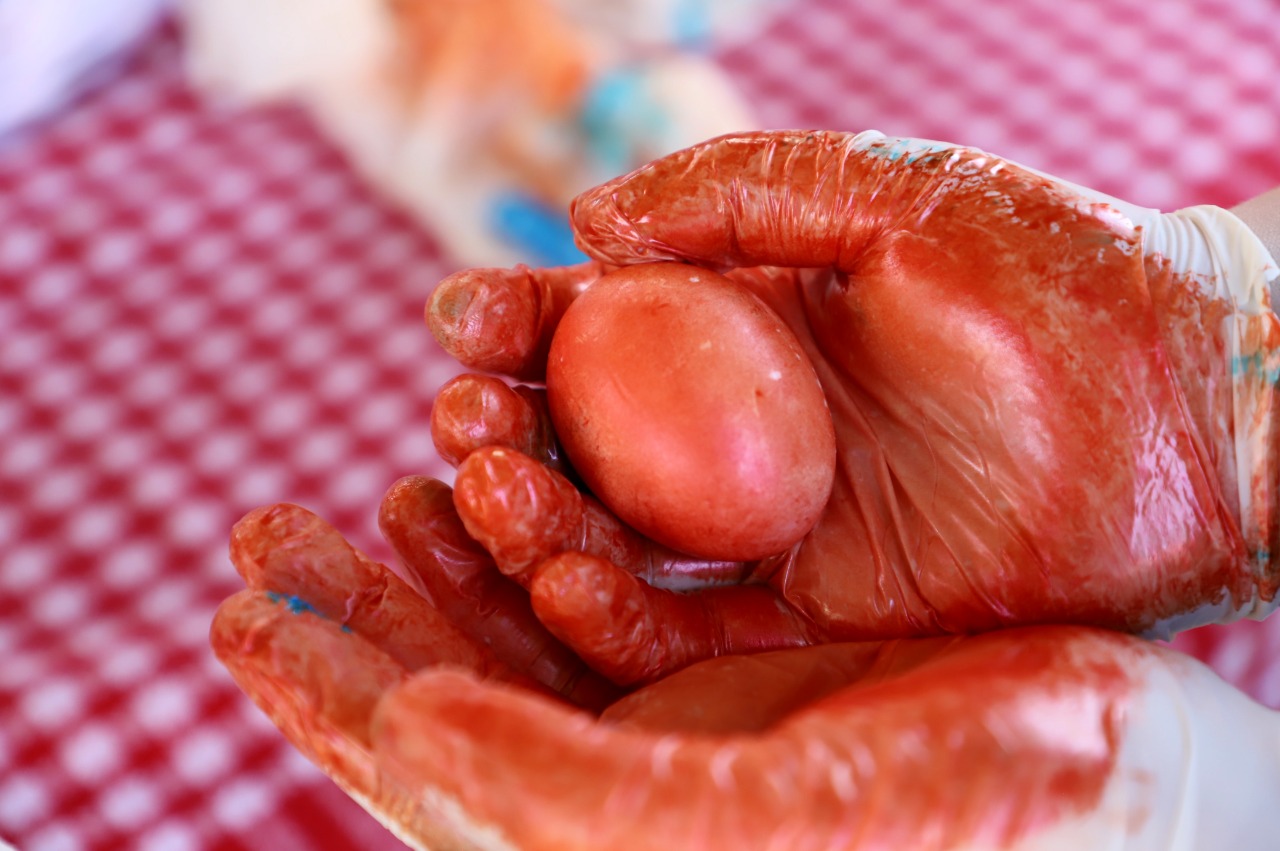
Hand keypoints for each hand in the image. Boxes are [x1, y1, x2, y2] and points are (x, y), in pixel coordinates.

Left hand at [210, 490, 1279, 850]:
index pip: (431, 783)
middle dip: (350, 619)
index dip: (324, 700)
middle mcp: (631, 791)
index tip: (240, 613)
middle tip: (261, 529)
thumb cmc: (1000, 814)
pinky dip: (539, 532)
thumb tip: (416, 741)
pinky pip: (603, 592)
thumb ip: (591, 801)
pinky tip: (498, 478)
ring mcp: (679, 720)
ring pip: (515, 638)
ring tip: (365, 486)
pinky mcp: (733, 662)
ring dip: (432, 567)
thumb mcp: (791, 818)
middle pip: (448, 701)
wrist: (1134, 770)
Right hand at [428, 130, 1279, 684]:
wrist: (1190, 407)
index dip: (518, 323)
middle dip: (500, 428)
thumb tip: (586, 221)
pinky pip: (692, 630)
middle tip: (455, 418)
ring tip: (487, 486)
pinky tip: (562, 575)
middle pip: (584, 443)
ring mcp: (775, 532)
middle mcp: (744, 436)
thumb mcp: (890, 196)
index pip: (600, 329)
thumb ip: (738, 192)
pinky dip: (616, 613)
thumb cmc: (1055, 275)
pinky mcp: (817, 619)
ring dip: (534, 521)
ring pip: (619, 541)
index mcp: (749, 329)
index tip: (456, 320)